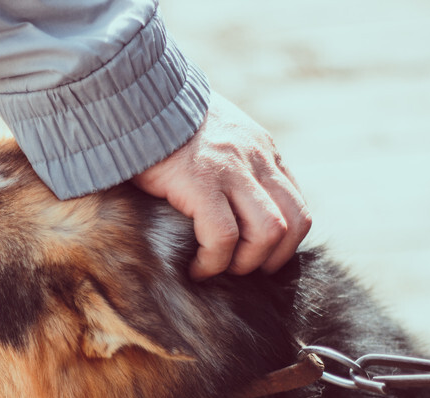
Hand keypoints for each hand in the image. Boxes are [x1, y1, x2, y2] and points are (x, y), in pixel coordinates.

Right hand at [132, 93, 311, 279]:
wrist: (135, 97)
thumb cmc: (162, 123)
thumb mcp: (212, 136)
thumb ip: (228, 162)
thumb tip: (228, 200)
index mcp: (261, 149)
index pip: (295, 203)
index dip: (284, 240)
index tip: (257, 256)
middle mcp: (256, 158)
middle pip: (293, 221)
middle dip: (271, 258)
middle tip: (240, 269)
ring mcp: (231, 170)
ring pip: (268, 233)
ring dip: (244, 262)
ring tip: (216, 268)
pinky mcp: (201, 183)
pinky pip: (223, 237)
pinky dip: (212, 261)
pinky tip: (194, 267)